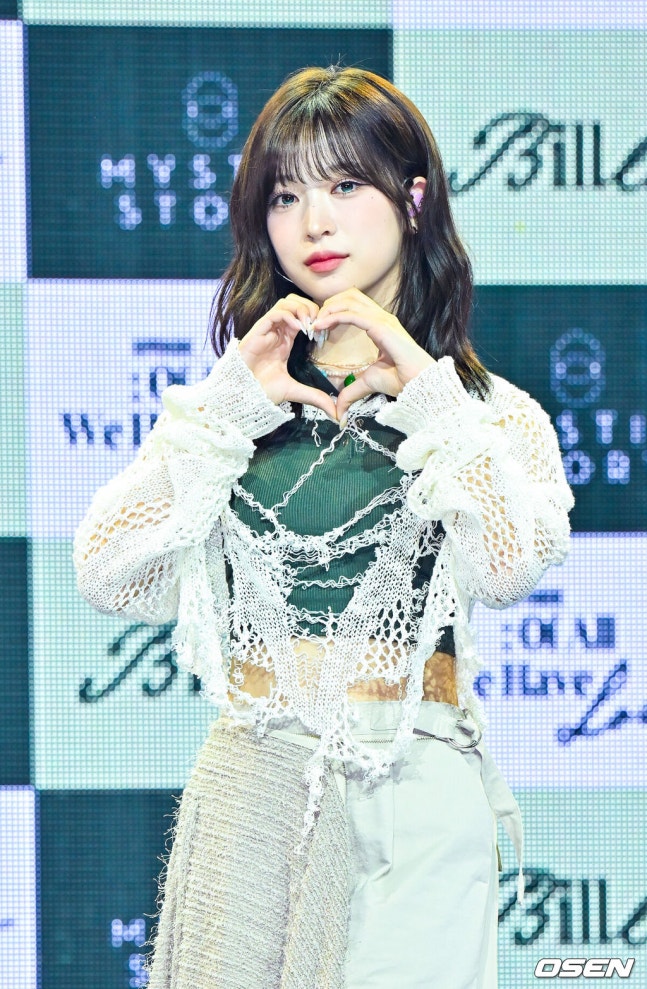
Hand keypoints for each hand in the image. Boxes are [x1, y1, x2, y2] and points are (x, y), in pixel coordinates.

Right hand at [238, 294, 337, 419]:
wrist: (245, 395)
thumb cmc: (264, 391)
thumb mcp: (295, 391)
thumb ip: (315, 397)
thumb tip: (335, 412)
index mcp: (286, 339)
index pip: (302, 314)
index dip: (315, 317)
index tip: (323, 332)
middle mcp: (277, 331)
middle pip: (295, 302)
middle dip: (310, 308)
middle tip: (318, 324)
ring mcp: (268, 329)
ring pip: (286, 303)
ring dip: (301, 309)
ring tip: (309, 325)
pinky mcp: (259, 331)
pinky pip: (275, 313)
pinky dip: (289, 316)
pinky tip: (298, 329)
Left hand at [313, 288, 435, 421]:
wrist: (417, 383)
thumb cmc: (400, 380)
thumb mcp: (368, 384)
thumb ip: (351, 392)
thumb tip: (338, 412)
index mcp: (379, 325)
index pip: (353, 307)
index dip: (333, 312)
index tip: (318, 328)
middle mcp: (381, 317)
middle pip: (349, 296)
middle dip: (329, 305)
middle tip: (313, 322)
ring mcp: (382, 319)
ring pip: (349, 300)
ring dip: (328, 309)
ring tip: (315, 323)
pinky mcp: (381, 325)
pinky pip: (352, 314)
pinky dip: (333, 317)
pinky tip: (320, 326)